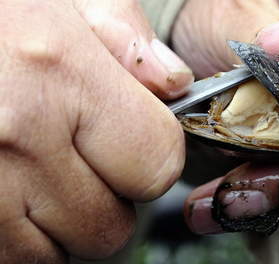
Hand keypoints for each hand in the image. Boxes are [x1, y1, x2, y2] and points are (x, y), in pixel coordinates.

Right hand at [0, 0, 191, 261]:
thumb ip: (123, 36)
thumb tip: (174, 84)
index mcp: (58, 72)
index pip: (156, 164)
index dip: (151, 160)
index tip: (134, 147)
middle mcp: (12, 135)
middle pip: (108, 225)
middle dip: (103, 201)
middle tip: (75, 163)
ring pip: (51, 256)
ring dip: (54, 227)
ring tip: (28, 174)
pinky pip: (3, 260)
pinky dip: (10, 239)